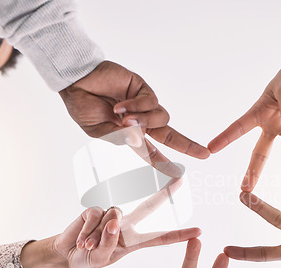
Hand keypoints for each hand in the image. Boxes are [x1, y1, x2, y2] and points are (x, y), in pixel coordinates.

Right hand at [21, 179, 199, 267]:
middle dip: (165, 194)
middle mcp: (125, 225)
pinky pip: (96, 214)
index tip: (199, 231)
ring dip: (98, 235)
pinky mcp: (95, 209)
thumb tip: (115, 218)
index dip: (179, 235)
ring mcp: (110, 215)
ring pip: (114, 215)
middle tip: (181, 180)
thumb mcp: (101, 259)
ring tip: (87, 246)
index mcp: (133, 241)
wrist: (64, 254)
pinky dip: (87, 229)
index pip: (160, 237)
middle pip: (149, 207)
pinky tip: (81, 238)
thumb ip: (109, 241)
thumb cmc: (87, 260)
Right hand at [59, 61, 209, 176]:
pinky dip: (137, 106)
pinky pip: (151, 102)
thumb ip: (118, 137)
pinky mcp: (142, 88)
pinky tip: (121, 105)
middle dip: (187, 145)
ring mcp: (143, 104)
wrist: (76, 82)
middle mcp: (140, 120)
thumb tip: (138, 141)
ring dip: (145, 121)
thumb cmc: (83, 106)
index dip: (164, 163)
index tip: (178, 173)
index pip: (151, 151)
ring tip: (123, 118)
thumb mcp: (98, 131)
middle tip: (205, 154)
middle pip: (169, 135)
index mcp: (130, 134)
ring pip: (161, 118)